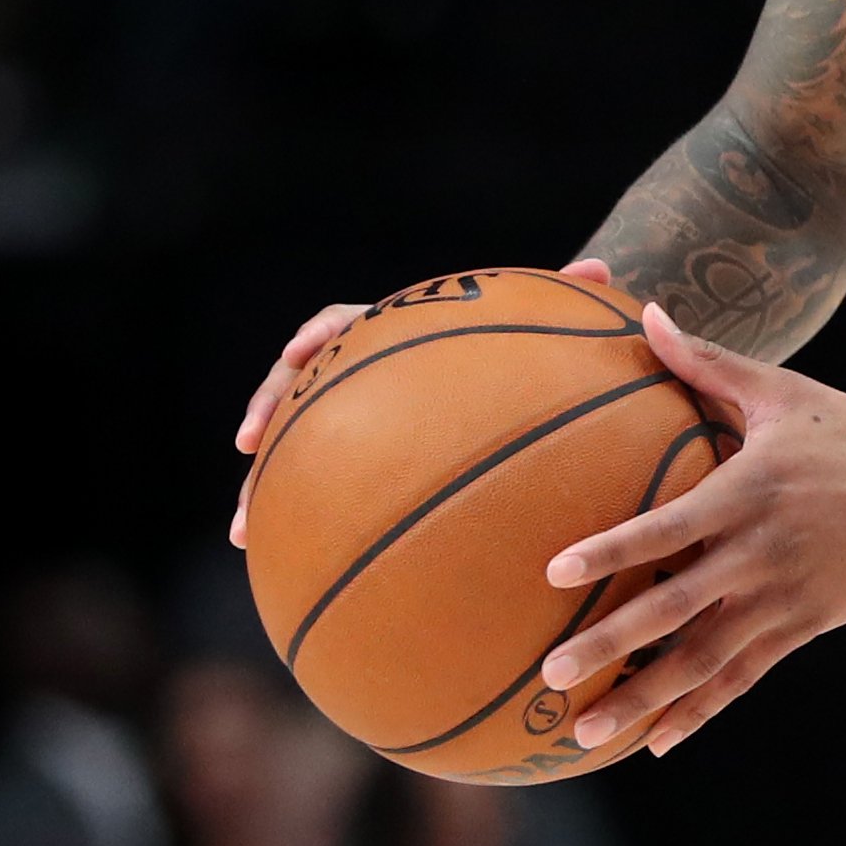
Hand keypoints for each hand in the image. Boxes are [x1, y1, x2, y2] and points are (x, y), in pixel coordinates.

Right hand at [229, 258, 612, 545]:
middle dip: (269, 408)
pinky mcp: (358, 475)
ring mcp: (354, 426)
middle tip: (248, 441)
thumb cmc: (528, 360)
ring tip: (244, 531)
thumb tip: (601, 271)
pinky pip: (320, 501)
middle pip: (299, 383)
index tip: (301, 351)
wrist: (510, 397)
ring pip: (294, 450)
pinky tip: (288, 574)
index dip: (319, 333)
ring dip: (264, 485)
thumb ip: (562, 306)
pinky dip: (302, 532)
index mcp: (397, 337)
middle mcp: (363, 379)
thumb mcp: (545, 338)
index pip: (346, 322)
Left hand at [539, 305, 845, 755]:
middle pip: (673, 610)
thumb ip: (706, 361)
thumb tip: (647, 314)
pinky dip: (700, 710)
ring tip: (584, 732)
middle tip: (548, 674)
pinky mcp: (805, 625)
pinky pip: (744, 677)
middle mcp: (759, 554)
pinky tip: (657, 739)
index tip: (554, 575)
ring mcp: (783, 598)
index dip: (610, 551)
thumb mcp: (781, 390)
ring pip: (703, 660)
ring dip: (643, 698)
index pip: (666, 528)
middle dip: (609, 645)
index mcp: (746, 492)